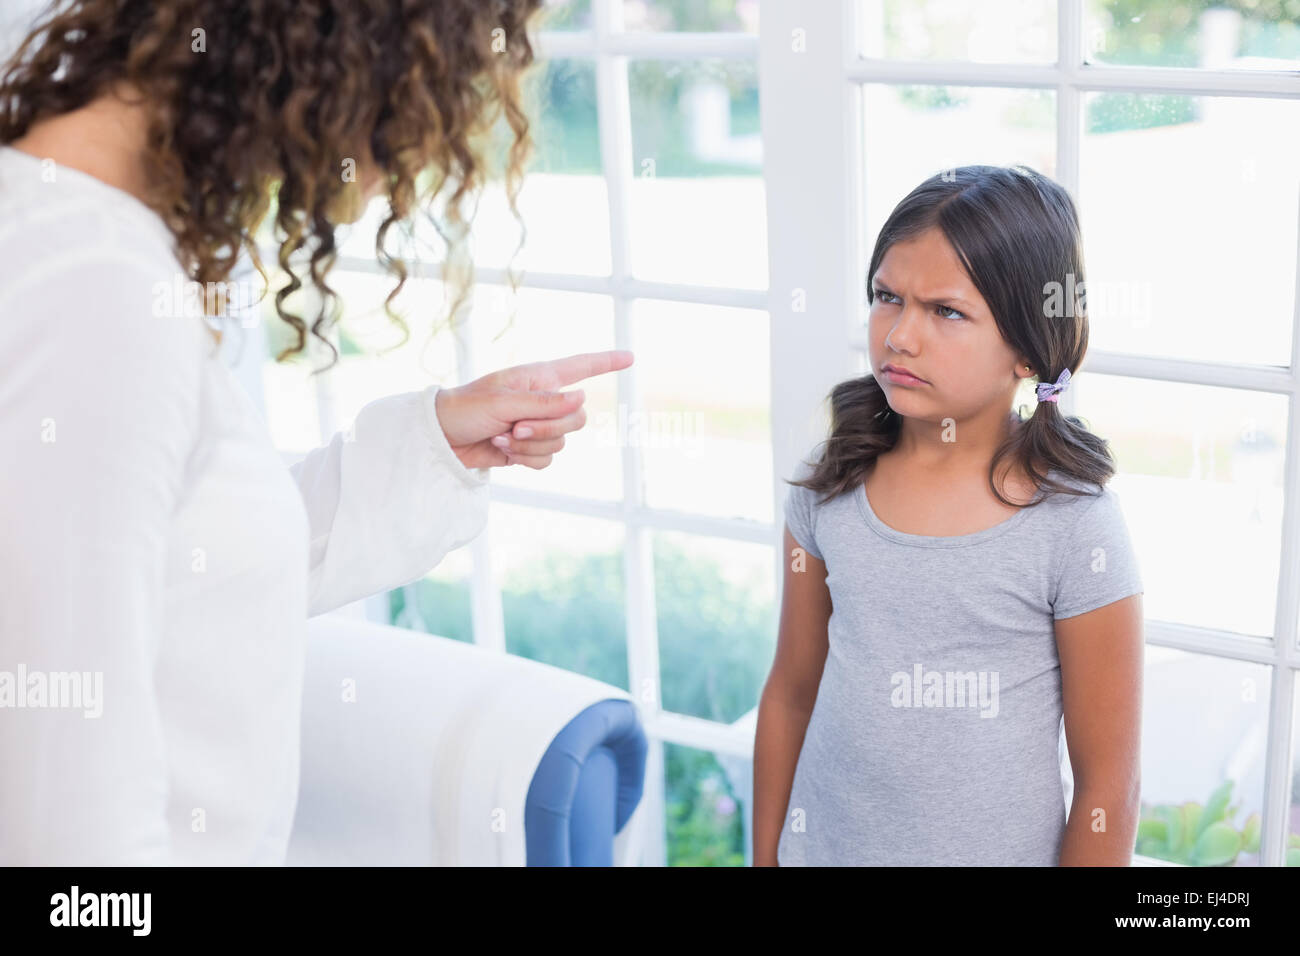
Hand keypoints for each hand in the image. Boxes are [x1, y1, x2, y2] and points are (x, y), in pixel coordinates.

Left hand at [433, 349, 633, 469]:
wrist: (442, 438)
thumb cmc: (467, 408)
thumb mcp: (504, 401)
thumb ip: (545, 402)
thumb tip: (582, 398)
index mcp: (540, 378)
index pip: (582, 367)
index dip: (607, 362)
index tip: (631, 358)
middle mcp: (544, 400)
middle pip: (576, 418)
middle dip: (548, 429)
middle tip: (516, 427)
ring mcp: (538, 426)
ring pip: (561, 443)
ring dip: (530, 445)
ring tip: (503, 437)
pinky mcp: (529, 449)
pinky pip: (547, 460)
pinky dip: (526, 459)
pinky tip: (504, 450)